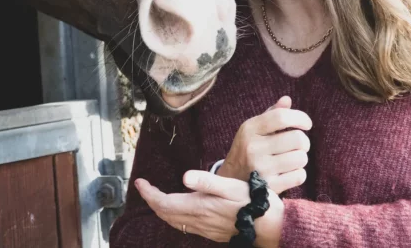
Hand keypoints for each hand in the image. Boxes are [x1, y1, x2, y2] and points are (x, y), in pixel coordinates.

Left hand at [135, 170, 283, 245]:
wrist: (271, 226)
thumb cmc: (253, 202)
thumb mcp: (230, 186)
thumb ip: (206, 181)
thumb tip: (184, 177)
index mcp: (199, 207)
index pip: (163, 203)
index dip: (148, 193)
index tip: (139, 182)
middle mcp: (199, 221)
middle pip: (165, 214)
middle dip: (151, 201)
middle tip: (144, 187)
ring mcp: (205, 229)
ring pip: (174, 222)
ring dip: (161, 210)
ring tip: (156, 197)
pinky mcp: (212, 233)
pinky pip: (185, 226)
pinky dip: (174, 217)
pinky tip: (178, 210)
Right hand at [217, 95, 310, 194]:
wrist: (230, 184)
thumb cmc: (247, 151)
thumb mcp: (253, 130)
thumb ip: (271, 114)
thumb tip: (287, 100)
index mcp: (249, 129)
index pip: (281, 117)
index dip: (300, 118)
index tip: (306, 124)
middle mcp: (253, 148)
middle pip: (297, 138)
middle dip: (303, 141)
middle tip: (297, 145)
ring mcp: (261, 169)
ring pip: (301, 158)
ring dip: (300, 158)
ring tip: (290, 159)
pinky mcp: (269, 187)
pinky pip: (299, 176)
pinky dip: (298, 174)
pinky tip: (288, 172)